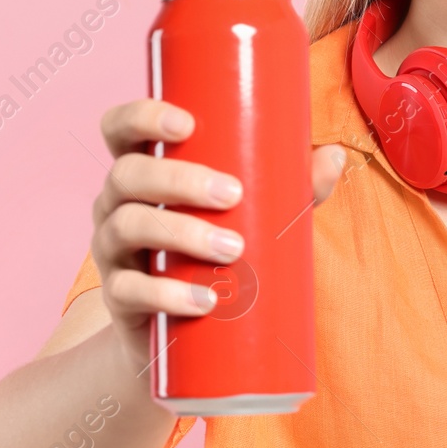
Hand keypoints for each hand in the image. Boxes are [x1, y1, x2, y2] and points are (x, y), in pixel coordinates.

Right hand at [91, 97, 346, 376]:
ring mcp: (112, 249)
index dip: (142, 116)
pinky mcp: (119, 298)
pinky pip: (127, 290)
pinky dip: (167, 294)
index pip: (120, 128)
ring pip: (128, 226)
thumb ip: (291, 187)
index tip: (186, 123)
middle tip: (232, 194)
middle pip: (127, 174)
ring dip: (182, 233)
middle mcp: (117, 203)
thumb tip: (334, 156)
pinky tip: (204, 300)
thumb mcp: (254, 214)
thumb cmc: (216, 251)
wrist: (183, 331)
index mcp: (143, 169)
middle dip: (178, 179)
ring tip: (232, 249)